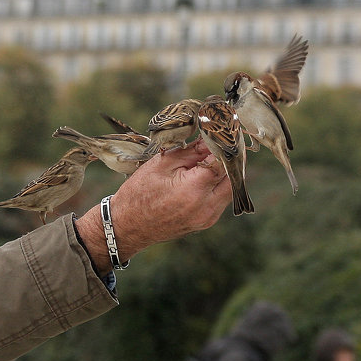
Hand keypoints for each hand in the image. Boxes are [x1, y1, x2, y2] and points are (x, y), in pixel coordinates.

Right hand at [74, 141, 230, 271]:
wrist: (128, 226)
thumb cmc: (139, 193)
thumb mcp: (161, 164)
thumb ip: (190, 152)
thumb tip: (209, 141)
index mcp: (193, 190)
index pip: (222, 162)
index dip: (222, 146)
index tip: (220, 134)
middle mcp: (205, 207)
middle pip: (232, 177)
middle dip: (228, 159)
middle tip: (220, 143)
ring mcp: (207, 217)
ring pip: (229, 188)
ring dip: (224, 172)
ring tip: (211, 157)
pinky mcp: (206, 222)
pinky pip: (221, 199)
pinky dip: (218, 185)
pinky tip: (205, 175)